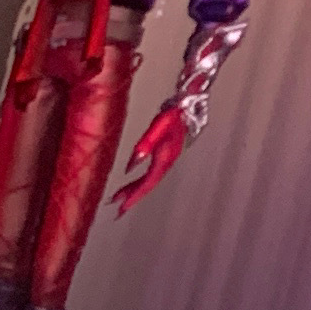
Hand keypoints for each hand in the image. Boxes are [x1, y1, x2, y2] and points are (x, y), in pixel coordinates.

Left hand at [111, 100, 190, 217]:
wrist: (191, 102)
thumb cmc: (176, 111)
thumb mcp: (158, 126)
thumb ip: (145, 145)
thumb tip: (131, 166)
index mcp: (166, 156)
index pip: (147, 183)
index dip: (133, 196)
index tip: (121, 207)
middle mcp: (168, 159)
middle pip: (148, 183)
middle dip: (133, 196)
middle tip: (119, 207)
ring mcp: (169, 156)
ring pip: (150, 178)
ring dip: (136, 188)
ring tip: (122, 195)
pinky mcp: (167, 151)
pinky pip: (152, 170)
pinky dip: (142, 177)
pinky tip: (134, 175)